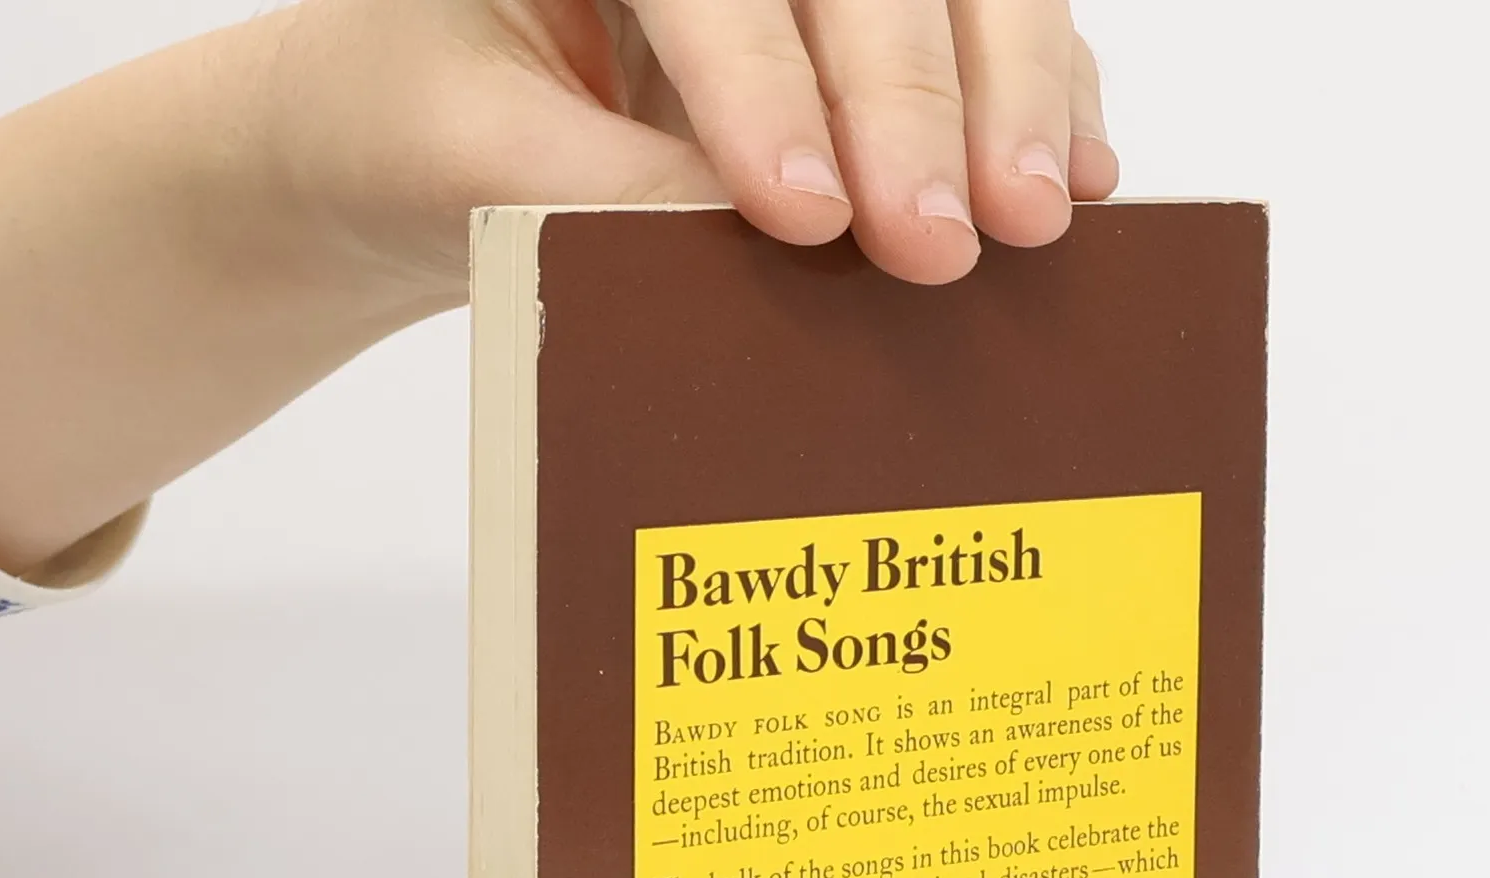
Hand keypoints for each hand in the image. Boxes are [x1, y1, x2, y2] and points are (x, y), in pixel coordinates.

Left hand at [270, 0, 1117, 290]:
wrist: (416, 132)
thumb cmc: (415, 124)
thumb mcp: (476, 165)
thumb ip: (606, 193)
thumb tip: (781, 243)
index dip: (763, 86)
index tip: (806, 215)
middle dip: (912, 100)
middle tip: (942, 241)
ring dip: (1010, 87)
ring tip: (1038, 214)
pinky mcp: (863, 19)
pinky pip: (984, 27)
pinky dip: (1042, 93)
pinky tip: (1074, 172)